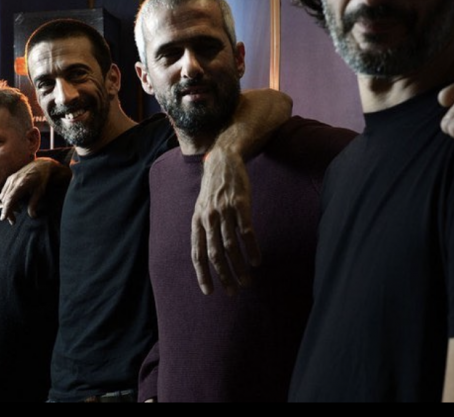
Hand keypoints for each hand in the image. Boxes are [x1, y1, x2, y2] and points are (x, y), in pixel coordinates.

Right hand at [0, 157, 68, 222]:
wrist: (41, 165)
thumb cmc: (42, 178)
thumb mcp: (40, 191)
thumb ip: (34, 203)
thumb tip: (32, 216)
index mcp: (21, 184)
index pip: (10, 199)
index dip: (6, 209)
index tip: (3, 218)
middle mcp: (14, 181)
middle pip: (6, 200)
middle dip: (8, 211)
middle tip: (13, 221)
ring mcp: (11, 179)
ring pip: (4, 196)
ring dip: (8, 205)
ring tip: (17, 212)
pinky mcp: (10, 178)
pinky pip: (5, 191)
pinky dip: (7, 199)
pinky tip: (14, 203)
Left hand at [191, 148, 259, 295]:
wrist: (223, 161)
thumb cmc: (213, 189)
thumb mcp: (202, 208)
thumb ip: (204, 229)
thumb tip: (208, 254)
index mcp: (197, 222)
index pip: (197, 254)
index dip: (202, 274)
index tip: (209, 292)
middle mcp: (209, 218)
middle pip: (215, 254)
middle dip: (224, 275)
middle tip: (234, 290)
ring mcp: (224, 211)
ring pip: (231, 246)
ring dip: (239, 266)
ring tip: (247, 280)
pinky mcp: (240, 204)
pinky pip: (246, 231)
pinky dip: (252, 248)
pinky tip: (257, 260)